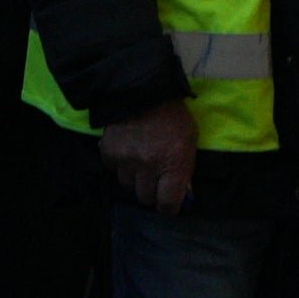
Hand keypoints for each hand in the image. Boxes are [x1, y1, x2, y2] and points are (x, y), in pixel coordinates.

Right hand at [102, 98, 197, 214]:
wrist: (145, 90)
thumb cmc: (174, 117)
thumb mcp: (189, 143)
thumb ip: (185, 169)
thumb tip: (182, 192)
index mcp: (173, 167)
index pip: (167, 204)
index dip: (168, 207)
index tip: (168, 202)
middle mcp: (148, 167)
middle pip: (145, 198)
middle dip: (151, 192)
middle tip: (153, 180)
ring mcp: (126, 160)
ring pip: (127, 185)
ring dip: (133, 178)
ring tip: (138, 164)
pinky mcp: (108, 150)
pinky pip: (111, 168)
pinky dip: (117, 163)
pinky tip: (125, 152)